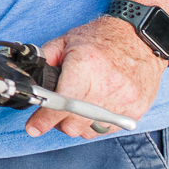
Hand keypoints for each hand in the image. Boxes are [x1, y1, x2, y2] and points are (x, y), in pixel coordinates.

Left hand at [27, 16, 164, 139]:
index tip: (33, 128)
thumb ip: (45, 60)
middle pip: (73, 124)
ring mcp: (124, 101)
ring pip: (90, 130)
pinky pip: (108, 129)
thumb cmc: (102, 38)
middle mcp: (106, 87)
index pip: (61, 104)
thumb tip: (28, 78)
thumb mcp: (66, 41)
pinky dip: (97, 123)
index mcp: (85, 68)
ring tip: (80, 104)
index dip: (44, 119)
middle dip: (59, 120)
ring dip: (79, 123)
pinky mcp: (136, 110)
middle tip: (59, 107)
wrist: (140, 38)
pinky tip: (96, 106)